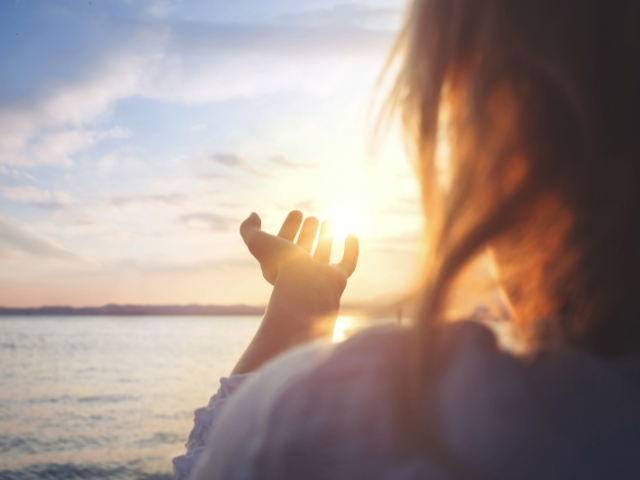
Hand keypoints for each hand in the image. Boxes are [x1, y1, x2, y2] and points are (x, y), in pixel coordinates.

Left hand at [231, 210, 357, 373]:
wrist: (307, 290)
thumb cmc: (281, 267)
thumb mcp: (257, 243)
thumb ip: (248, 229)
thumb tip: (253, 215)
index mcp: (280, 266)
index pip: (284, 244)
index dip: (289, 227)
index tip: (296, 212)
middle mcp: (300, 272)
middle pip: (304, 250)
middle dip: (307, 232)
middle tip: (312, 218)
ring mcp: (320, 277)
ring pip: (323, 255)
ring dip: (325, 237)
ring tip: (328, 222)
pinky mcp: (338, 280)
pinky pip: (348, 263)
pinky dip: (351, 249)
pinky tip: (351, 234)